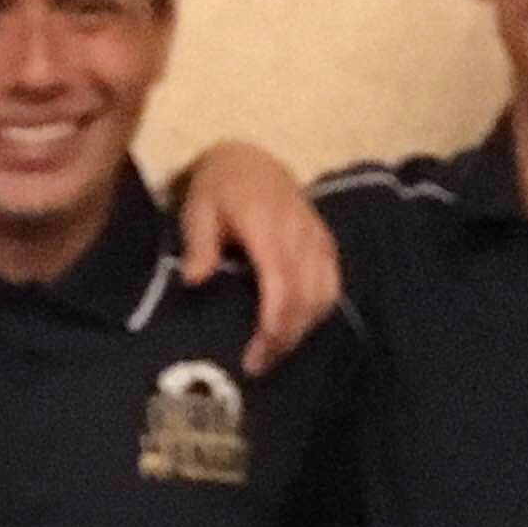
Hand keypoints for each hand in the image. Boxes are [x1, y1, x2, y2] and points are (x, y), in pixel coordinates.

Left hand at [172, 141, 340, 374]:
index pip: (281, 281)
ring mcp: (318, 238)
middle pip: (305, 296)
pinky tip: (296, 331)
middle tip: (258, 365)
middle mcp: (300, 233)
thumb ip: (199, 244)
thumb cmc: (218, 187)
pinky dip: (318, 312)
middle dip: (284, 337)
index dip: (274, 322)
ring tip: (274, 354)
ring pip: (324, 294)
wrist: (250, 160)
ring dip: (302, 329)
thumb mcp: (198, 208)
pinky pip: (332, 284)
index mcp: (268, 224)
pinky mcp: (326, 243)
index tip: (257, 353)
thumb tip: (195, 280)